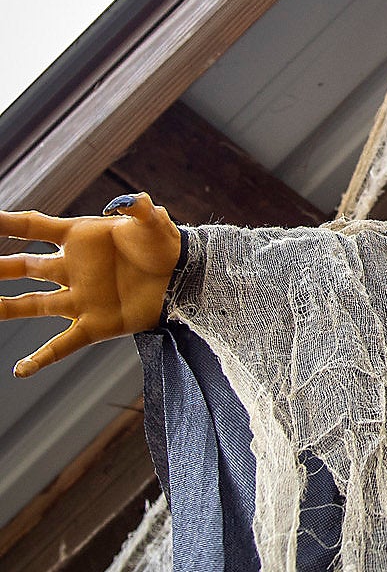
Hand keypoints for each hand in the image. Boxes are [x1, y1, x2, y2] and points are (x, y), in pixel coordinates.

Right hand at [0, 194, 180, 376]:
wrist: (185, 277)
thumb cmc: (165, 245)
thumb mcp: (153, 223)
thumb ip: (140, 209)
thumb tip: (135, 200)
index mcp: (79, 238)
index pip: (32, 226)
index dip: (5, 223)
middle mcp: (72, 268)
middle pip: (23, 266)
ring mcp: (80, 298)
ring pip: (31, 304)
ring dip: (4, 308)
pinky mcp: (95, 324)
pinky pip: (62, 345)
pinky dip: (42, 358)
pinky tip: (20, 371)